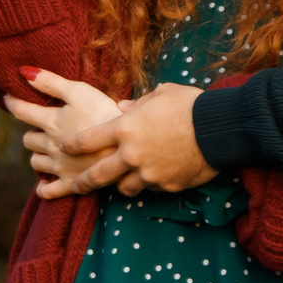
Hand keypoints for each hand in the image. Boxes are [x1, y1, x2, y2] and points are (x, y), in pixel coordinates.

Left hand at [3, 69, 125, 184]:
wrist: (125, 147)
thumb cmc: (104, 114)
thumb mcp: (79, 91)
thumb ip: (50, 82)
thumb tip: (23, 72)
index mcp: (50, 122)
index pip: (21, 111)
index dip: (12, 102)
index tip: (8, 97)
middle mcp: (49, 146)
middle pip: (28, 139)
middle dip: (32, 132)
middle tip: (41, 127)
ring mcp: (58, 167)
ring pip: (35, 163)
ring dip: (38, 155)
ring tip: (48, 150)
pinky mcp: (70, 184)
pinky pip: (48, 191)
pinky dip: (43, 188)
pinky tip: (45, 183)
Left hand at [43, 81, 211, 198]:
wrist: (218, 128)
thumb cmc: (189, 104)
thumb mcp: (159, 94)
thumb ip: (135, 105)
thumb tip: (121, 108)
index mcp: (125, 128)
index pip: (88, 140)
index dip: (72, 144)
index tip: (63, 146)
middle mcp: (131, 154)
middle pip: (97, 175)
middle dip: (82, 181)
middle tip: (75, 185)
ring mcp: (148, 173)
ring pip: (125, 188)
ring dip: (122, 185)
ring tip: (123, 183)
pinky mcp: (166, 186)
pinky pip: (152, 188)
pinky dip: (151, 184)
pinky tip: (157, 177)